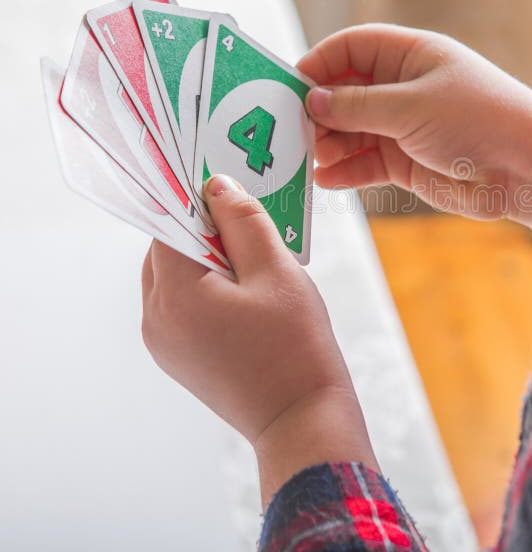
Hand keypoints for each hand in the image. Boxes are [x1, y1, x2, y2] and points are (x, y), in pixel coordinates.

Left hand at [141, 174, 376, 505]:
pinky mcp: (178, 359)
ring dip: (208, 261)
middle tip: (252, 231)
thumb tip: (216, 185)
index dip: (199, 204)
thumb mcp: (276, 270)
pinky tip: (249, 296)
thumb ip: (244, 220)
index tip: (231, 195)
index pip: (170, 225)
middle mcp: (155, 320)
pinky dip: (207, 289)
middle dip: (205, 232)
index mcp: (174, 295)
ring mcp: (163, 344)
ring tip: (256, 267)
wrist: (302, 419)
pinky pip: (182, 306)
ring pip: (175, 278)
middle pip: (167, 251)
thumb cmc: (296, 344)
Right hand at [299, 23, 531, 264]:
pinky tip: (324, 180)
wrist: (527, 170)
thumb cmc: (480, 120)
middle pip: (344, 91)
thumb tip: (312, 99)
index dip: (318, 63)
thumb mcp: (413, 105)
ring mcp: (403, 126)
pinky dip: (344, 171)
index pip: (350, 48)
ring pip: (350, 130)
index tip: (289, 86)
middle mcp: (403, 88)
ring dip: (327, 144)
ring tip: (309, 159)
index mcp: (410, 55)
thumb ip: (359, 104)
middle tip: (294, 130)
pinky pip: (364, 163)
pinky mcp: (405, 162)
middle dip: (319, 110)